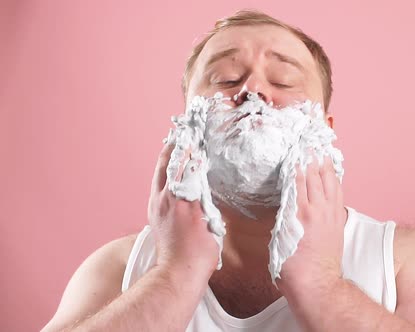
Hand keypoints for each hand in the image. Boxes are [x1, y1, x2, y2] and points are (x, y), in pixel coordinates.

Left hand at [147, 142, 218, 274]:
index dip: (190, 146)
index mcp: (180, 198)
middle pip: (167, 163)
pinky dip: (165, 172)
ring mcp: (156, 205)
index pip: (184, 163)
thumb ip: (203, 197)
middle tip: (183, 132)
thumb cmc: (198, 252)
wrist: (178, 272)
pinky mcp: (154, 213)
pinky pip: (158, 184)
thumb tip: (200, 177)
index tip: (195, 133)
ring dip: (169, 157)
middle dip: (175, 146)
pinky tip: (172, 170)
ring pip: (161, 173)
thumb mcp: (208, 220)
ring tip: (176, 145)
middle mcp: (164, 198)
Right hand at [276, 155, 346, 296]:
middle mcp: (317, 209)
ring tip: (320, 150)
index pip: (297, 179)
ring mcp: (330, 213)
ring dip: (324, 165)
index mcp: (298, 213)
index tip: (294, 148)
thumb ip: (282, 214)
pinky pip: (338, 192)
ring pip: (329, 181)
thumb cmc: (291, 266)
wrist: (316, 283)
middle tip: (307, 142)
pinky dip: (334, 179)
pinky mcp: (338, 219)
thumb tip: (284, 198)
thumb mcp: (278, 237)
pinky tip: (331, 172)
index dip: (296, 162)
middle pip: (314, 176)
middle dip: (310, 157)